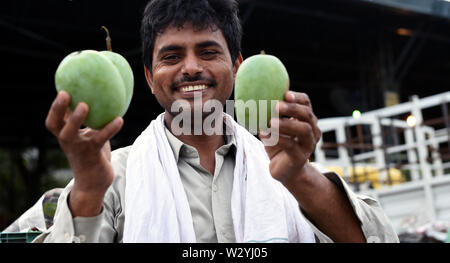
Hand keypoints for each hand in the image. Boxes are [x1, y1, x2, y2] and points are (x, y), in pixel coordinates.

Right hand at [45, 91, 122, 215]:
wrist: (94, 182)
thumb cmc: (92, 155)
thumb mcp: (88, 137)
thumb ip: (90, 123)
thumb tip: (102, 102)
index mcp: (65, 136)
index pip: (54, 120)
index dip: (55, 107)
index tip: (62, 90)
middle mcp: (68, 141)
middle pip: (56, 125)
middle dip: (57, 109)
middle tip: (65, 94)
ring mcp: (79, 148)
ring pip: (73, 133)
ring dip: (77, 119)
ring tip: (85, 105)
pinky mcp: (92, 155)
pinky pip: (100, 139)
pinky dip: (110, 128)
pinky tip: (120, 119)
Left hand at [260, 91, 320, 184]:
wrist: (285, 171)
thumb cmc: (279, 146)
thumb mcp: (275, 128)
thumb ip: (270, 115)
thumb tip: (252, 98)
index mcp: (307, 120)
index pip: (306, 104)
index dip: (298, 98)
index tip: (285, 94)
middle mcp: (312, 131)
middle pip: (307, 115)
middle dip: (293, 108)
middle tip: (277, 105)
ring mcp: (308, 145)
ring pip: (304, 130)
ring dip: (287, 124)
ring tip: (271, 121)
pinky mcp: (300, 158)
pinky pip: (291, 146)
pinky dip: (278, 139)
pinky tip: (265, 135)